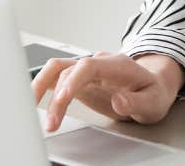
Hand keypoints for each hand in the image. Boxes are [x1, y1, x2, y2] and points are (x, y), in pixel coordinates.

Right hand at [31, 51, 183, 132]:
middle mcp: (98, 63)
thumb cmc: (152, 92)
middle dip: (55, 95)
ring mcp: (86, 70)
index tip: (63, 99)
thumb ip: (137, 101)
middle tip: (51, 122)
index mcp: (117, 65)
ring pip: (56, 70)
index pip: (89, 65)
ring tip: (31, 110)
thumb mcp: (153, 101)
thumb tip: (119, 100)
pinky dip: (42, 88)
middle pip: (68, 69)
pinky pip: (55, 78)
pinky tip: (32, 101)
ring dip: (41, 89)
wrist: (151, 86)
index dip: (73, 80)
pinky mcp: (78, 79)